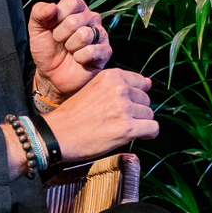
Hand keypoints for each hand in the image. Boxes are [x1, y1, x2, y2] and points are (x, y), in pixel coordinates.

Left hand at [29, 0, 110, 101]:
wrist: (51, 75)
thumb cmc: (47, 50)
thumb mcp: (36, 29)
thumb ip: (39, 13)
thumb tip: (51, 7)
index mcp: (76, 8)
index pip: (71, 2)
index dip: (58, 16)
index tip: (52, 26)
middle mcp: (91, 18)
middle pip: (74, 20)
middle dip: (60, 35)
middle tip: (60, 42)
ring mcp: (100, 34)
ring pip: (84, 35)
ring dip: (70, 47)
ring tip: (69, 50)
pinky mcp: (105, 51)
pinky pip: (91, 51)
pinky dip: (79, 58)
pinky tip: (78, 59)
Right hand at [41, 67, 156, 163]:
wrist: (58, 135)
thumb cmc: (74, 115)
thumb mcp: (94, 89)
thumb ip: (119, 85)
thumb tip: (149, 83)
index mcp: (111, 76)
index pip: (141, 83)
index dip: (136, 97)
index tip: (126, 106)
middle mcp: (120, 89)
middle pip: (146, 100)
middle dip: (137, 111)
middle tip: (118, 120)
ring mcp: (124, 108)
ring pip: (149, 115)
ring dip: (140, 123)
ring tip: (121, 128)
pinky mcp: (128, 128)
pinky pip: (153, 129)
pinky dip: (148, 134)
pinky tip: (137, 136)